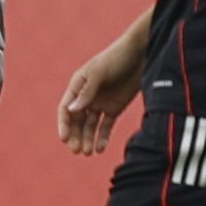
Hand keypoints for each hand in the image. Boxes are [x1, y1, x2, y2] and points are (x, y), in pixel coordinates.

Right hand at [57, 37, 148, 154]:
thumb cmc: (117, 57)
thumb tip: (72, 111)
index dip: (64, 124)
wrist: (141, 53)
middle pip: (76, 121)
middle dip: (75, 136)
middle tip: (77, 150)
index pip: (66, 109)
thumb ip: (87, 92)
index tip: (64, 138)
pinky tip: (100, 148)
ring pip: (89, 126)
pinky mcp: (114, 108)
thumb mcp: (100, 72)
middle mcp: (86, 96)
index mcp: (78, 85)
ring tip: (88, 152)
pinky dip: (102, 137)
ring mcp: (100, 103)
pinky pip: (105, 126)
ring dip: (87, 139)